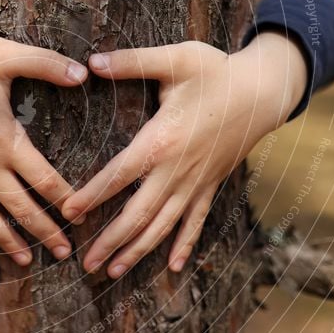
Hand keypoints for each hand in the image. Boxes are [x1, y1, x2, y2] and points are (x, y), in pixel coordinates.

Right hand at [0, 24, 87, 265]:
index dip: (66, 202)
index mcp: (6, 141)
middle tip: (66, 253)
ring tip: (26, 261)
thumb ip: (46, 64)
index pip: (45, 180)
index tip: (82, 216)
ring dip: (8, 241)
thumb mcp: (6, 54)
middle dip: (46, 233)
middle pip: (21, 209)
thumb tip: (84, 73)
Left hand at [61, 32, 306, 276]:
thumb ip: (131, 62)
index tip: (69, 213)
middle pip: (138, 215)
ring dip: (137, 251)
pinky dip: (184, 245)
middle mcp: (177, 170)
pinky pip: (195, 222)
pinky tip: (172, 267)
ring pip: (162, 226)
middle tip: (85, 264)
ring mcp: (195, 182)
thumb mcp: (174, 59)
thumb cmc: (217, 72)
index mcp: (161, 140)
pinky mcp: (210, 185)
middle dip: (110, 242)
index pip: (118, 174)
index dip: (92, 195)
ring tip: (112, 272)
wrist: (264, 90)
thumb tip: (91, 61)